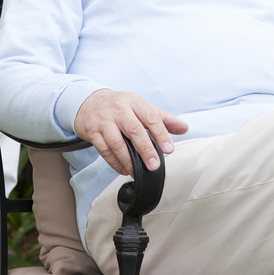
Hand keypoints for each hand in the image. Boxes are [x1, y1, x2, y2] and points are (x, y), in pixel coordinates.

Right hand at [74, 89, 189, 176]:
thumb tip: (184, 128)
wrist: (89, 102)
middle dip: (145, 150)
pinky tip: (123, 170)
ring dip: (128, 160)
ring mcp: (104, 120)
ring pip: (117, 142)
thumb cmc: (120, 106)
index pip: (151, 117)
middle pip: (134, 130)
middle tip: (154, 165)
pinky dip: (114, 163)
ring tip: (137, 172)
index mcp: (134, 102)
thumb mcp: (141, 106)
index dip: (161, 134)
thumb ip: (163, 118)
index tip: (169, 149)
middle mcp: (119, 109)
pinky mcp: (92, 132)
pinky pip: (104, 150)